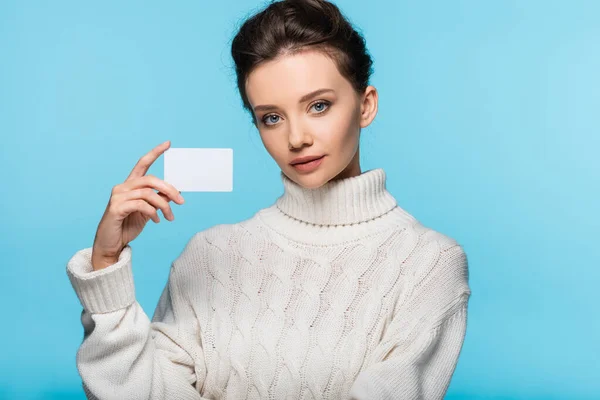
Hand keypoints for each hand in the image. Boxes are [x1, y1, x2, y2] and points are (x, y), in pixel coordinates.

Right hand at [91, 140, 184, 269]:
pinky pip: (141, 205)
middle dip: (169, 189)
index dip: (155, 153)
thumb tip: (176, 191)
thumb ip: (159, 200)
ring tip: (170, 217)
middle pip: (150, 179)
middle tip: (181, 201)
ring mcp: (118, 196)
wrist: (112, 244)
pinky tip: (157, 220)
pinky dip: (153, 212)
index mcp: (130, 185)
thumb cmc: (128, 225)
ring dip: (164, 205)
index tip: (168, 144)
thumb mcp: (149, 211)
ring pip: (148, 193)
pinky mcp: (116, 208)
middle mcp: (123, 187)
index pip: (143, 163)